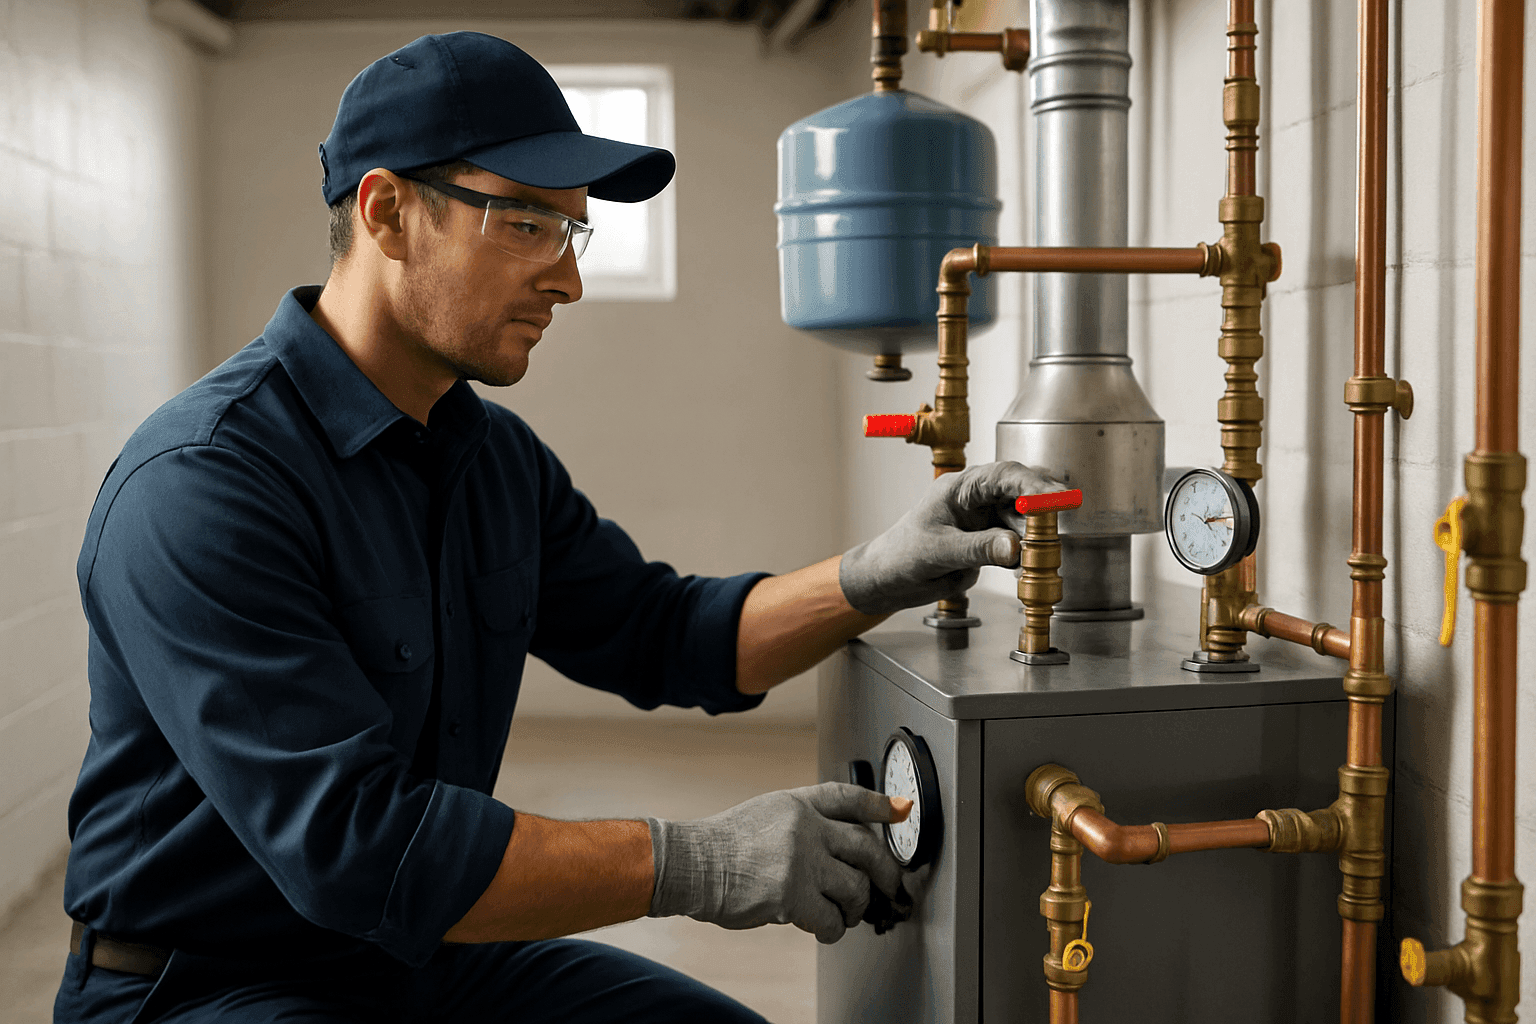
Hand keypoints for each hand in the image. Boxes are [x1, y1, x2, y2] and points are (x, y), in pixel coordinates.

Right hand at [647, 782, 909, 943]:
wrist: (692, 863)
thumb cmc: (723, 845)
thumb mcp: (766, 815)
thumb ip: (802, 823)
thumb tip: (839, 849)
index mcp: (797, 804)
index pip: (848, 798)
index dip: (879, 804)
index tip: (901, 809)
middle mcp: (805, 827)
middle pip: (866, 847)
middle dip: (886, 872)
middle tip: (890, 886)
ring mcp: (801, 860)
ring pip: (855, 887)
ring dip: (856, 907)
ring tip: (846, 913)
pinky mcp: (794, 895)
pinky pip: (832, 918)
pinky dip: (833, 928)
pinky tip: (824, 928)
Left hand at [838, 461, 1066, 614]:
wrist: (889, 579)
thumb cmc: (902, 554)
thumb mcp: (938, 551)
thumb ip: (976, 549)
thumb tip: (1014, 548)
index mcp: (961, 488)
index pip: (1004, 476)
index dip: (1033, 483)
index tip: (1057, 496)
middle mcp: (977, 500)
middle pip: (1021, 497)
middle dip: (1041, 514)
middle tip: (1052, 534)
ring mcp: (985, 522)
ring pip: (1023, 524)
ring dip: (1035, 540)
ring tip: (1038, 558)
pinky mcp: (989, 545)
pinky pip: (1016, 547)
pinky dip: (1026, 556)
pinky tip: (1029, 568)